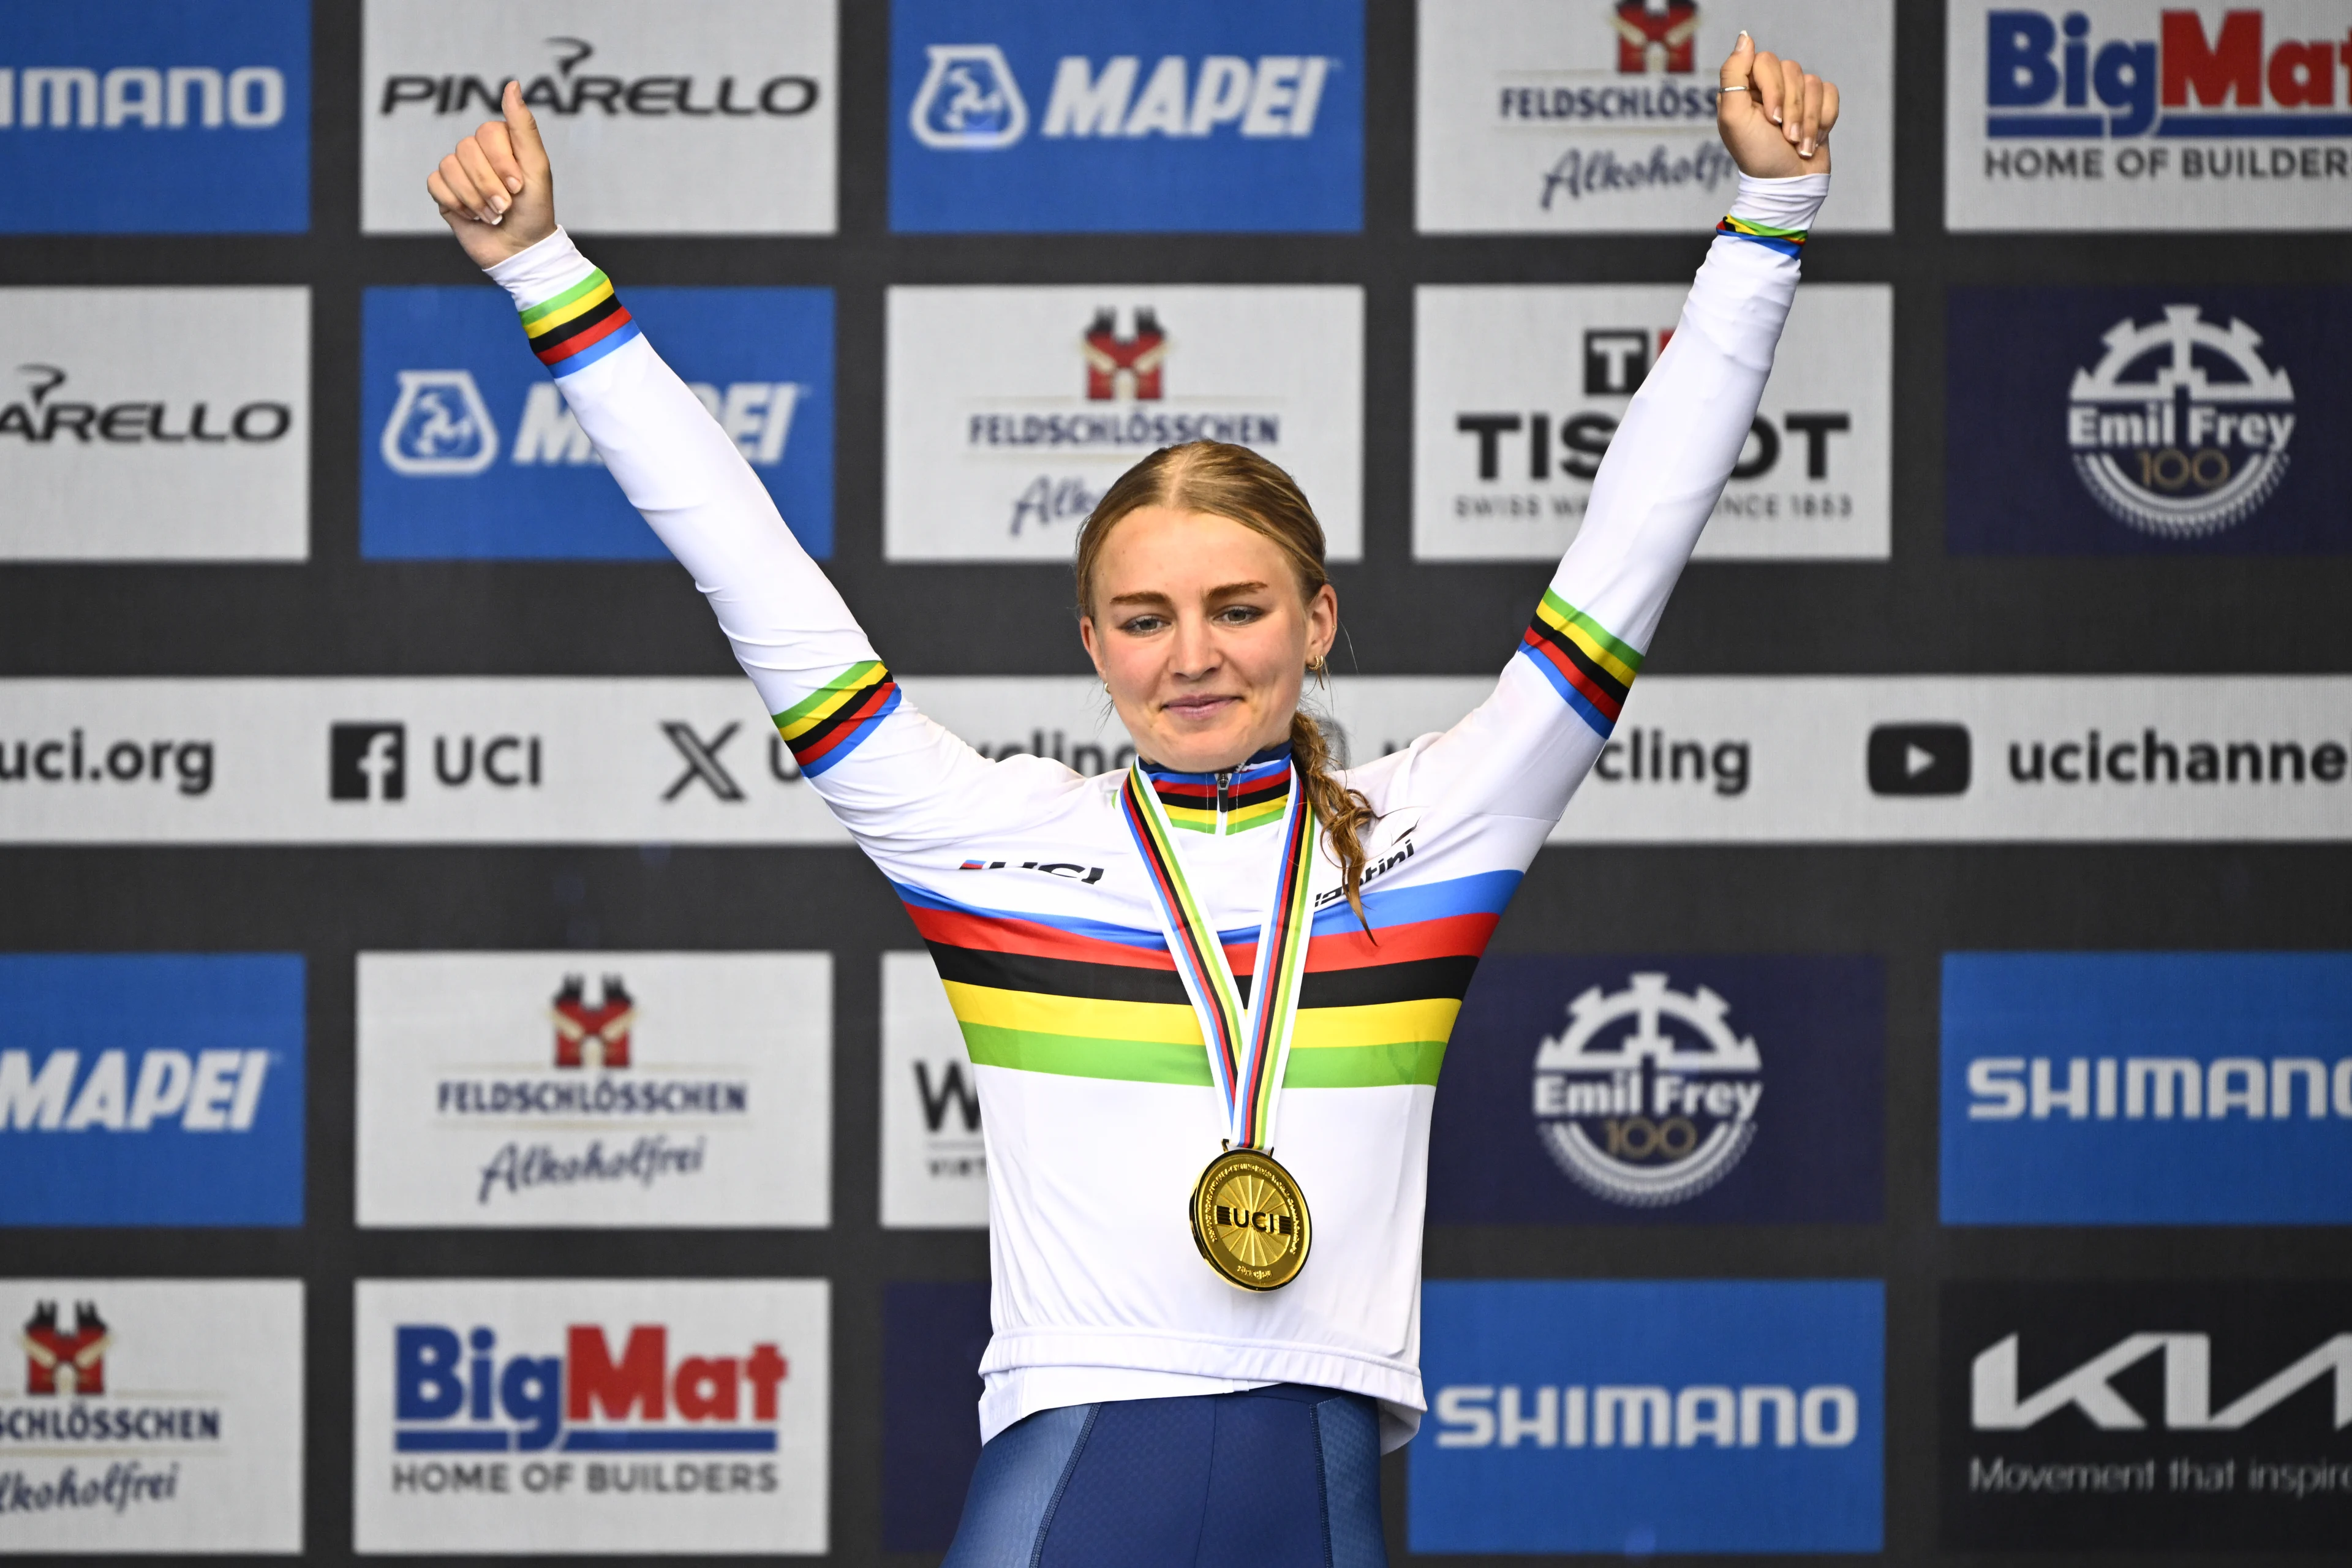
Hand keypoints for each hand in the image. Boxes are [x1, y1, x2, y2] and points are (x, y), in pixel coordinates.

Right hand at [426, 80, 557, 266]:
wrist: (520, 251)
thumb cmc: (534, 211)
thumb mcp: (537, 168)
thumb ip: (523, 126)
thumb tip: (512, 85)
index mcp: (502, 142)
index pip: (487, 132)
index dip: (500, 161)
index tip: (518, 186)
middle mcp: (478, 152)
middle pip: (466, 149)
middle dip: (488, 185)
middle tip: (506, 207)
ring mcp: (459, 170)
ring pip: (449, 166)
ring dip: (474, 198)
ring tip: (492, 215)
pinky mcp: (444, 191)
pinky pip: (436, 183)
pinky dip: (455, 203)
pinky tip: (472, 216)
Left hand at [1715, 32, 1836, 177]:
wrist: (1789, 184)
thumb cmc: (1758, 155)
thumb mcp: (1734, 118)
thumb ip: (1733, 75)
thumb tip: (1745, 37)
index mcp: (1745, 88)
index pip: (1765, 61)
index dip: (1772, 88)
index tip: (1770, 118)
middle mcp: (1769, 87)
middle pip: (1791, 70)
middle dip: (1792, 108)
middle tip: (1785, 136)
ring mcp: (1796, 95)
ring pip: (1813, 82)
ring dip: (1808, 120)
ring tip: (1797, 143)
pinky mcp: (1818, 105)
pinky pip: (1830, 93)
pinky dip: (1824, 120)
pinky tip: (1812, 139)